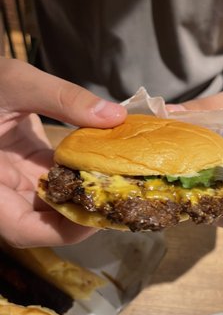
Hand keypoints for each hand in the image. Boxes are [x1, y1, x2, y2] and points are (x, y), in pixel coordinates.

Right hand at [0, 58, 126, 246]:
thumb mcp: (16, 83)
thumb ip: (63, 98)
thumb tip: (115, 116)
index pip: (22, 229)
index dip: (62, 232)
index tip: (100, 216)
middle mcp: (1, 189)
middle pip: (42, 223)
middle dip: (82, 217)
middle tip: (119, 201)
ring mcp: (13, 180)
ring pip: (51, 204)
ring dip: (84, 197)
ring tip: (117, 186)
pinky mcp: (26, 168)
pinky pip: (54, 182)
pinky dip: (77, 177)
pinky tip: (101, 166)